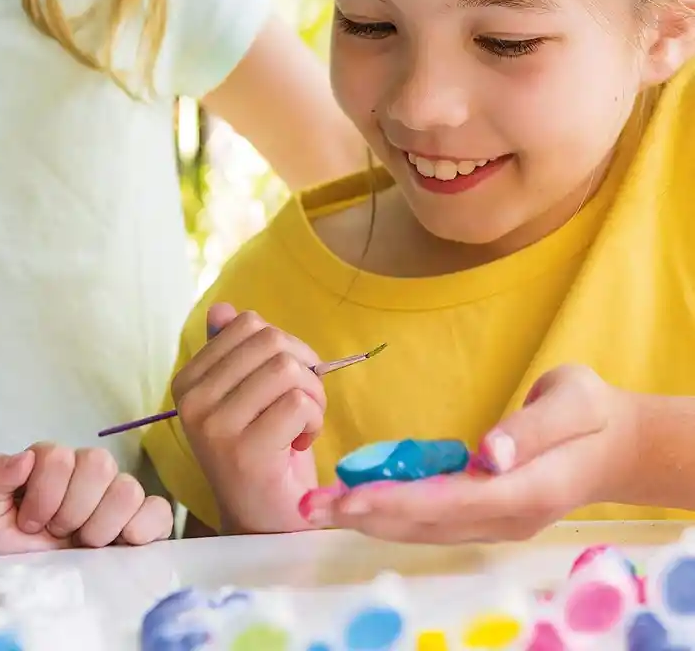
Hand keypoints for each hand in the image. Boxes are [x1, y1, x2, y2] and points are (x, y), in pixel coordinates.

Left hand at [0, 444, 173, 556]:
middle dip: (70, 510)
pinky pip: (157, 510)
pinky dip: (140, 528)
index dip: (43, 495)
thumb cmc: (10, 553)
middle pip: (98, 463)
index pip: (59, 455)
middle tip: (57, 534)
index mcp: (54, 464)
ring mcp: (119, 495)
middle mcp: (90, 472)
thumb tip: (24, 458)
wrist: (33, 594)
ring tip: (84, 545)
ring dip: (99, 526)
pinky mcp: (145, 521)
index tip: (30, 524)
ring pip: (127, 488)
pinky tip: (119, 546)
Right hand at [173, 303, 325, 533]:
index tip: (282, 385)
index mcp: (188, 381)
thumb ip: (231, 353)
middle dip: (303, 367)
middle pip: (272, 341)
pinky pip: (300, 404)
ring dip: (313, 395)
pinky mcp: (246, 452)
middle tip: (301, 407)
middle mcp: (193, 401)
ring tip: (301, 425)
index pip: (248, 324)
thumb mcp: (245, 395)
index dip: (283, 347)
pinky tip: (299, 444)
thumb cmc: (262, 452)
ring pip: (288, 369)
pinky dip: (314, 421)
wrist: (264, 522)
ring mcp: (216, 427)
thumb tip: (224, 309)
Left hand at [302, 365, 637, 542]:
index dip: (398, 502)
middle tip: (311, 505)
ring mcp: (497, 518)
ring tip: (321, 505)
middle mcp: (507, 515)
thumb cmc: (593, 411)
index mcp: (528, 490)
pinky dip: (393, 510)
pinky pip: (433, 516)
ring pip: (425, 526)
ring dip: (372, 517)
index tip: (350, 499)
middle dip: (367, 515)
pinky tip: (360, 499)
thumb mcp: (573, 402)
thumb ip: (531, 429)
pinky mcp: (486, 509)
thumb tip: (488, 453)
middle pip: (428, 523)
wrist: (617, 441)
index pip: (452, 502)